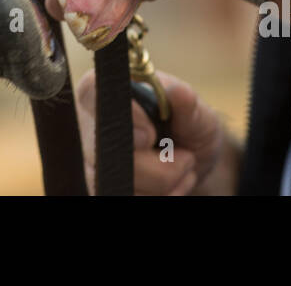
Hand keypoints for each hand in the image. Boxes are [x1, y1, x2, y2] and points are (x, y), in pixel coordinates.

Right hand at [74, 68, 239, 194]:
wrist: (191, 162)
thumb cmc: (190, 126)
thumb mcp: (198, 113)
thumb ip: (188, 105)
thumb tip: (178, 92)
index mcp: (111, 90)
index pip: (93, 93)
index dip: (121, 117)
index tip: (150, 135)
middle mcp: (93, 123)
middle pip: (107, 150)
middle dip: (157, 166)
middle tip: (185, 157)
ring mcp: (94, 160)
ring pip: (119, 183)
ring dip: (162, 185)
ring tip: (180, 169)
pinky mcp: (102, 187)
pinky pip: (126, 199)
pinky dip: (156, 198)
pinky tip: (171, 187)